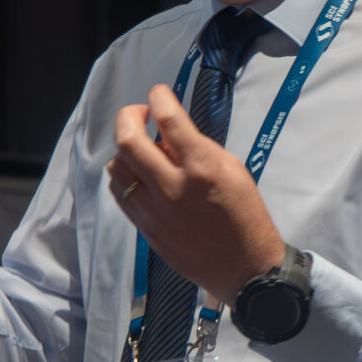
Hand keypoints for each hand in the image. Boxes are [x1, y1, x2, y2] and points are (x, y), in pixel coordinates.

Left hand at [106, 84, 286, 307]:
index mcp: (202, 168)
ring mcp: (154, 211)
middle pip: (128, 141)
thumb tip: (167, 131)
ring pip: (116, 167)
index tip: (159, 94)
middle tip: (140, 115)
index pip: (168, 119)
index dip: (158, 97)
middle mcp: (172, 187)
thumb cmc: (244, 214)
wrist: (243, 267)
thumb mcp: (233, 170)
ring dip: (125, 149)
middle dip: (129, 116)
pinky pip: (119, 193)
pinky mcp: (145, 229)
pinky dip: (124, 176)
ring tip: (142, 150)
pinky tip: (139, 175)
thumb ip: (198, 148)